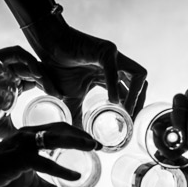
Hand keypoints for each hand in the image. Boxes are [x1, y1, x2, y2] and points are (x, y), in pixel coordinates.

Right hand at [0, 46, 56, 138]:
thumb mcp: (1, 128)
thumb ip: (17, 134)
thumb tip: (33, 153)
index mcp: (12, 88)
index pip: (38, 86)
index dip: (50, 92)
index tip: (65, 107)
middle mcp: (10, 74)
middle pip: (38, 74)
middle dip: (53, 85)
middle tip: (65, 97)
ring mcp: (4, 63)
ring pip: (31, 64)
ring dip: (46, 76)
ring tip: (56, 91)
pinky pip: (19, 54)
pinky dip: (32, 64)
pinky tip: (42, 78)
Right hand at [0, 121, 99, 186]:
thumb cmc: (0, 178)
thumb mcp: (30, 184)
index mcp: (29, 136)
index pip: (58, 128)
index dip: (77, 134)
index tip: (93, 143)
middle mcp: (27, 135)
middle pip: (60, 128)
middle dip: (82, 135)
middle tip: (99, 144)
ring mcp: (22, 144)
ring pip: (54, 138)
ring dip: (77, 142)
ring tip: (93, 149)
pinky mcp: (18, 158)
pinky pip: (44, 162)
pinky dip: (62, 168)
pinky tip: (75, 176)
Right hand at [23, 21, 147, 121]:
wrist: (47, 47)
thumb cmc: (58, 68)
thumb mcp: (71, 99)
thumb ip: (78, 116)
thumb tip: (80, 138)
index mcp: (110, 75)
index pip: (130, 92)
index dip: (132, 108)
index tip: (128, 125)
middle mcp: (117, 65)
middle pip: (140, 85)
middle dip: (139, 104)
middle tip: (131, 122)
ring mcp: (114, 57)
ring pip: (138, 76)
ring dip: (135, 96)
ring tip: (127, 113)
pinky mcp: (105, 51)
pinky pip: (113, 69)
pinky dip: (114, 85)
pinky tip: (113, 101)